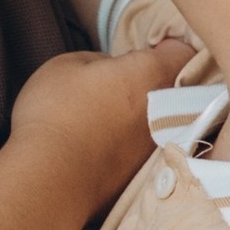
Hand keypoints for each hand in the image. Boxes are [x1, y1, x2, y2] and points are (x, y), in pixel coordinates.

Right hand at [7, 40, 189, 208]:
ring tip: (109, 119)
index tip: (141, 54)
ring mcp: (157, 146)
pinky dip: (129, 148)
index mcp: (150, 73)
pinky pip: (144, 152)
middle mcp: (165, 110)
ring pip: (162, 123)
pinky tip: (102, 148)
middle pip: (174, 90)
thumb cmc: (55, 114)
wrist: (49, 180)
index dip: (162, 50)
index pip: (180, 51)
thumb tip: (111, 70)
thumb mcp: (66, 65)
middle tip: (121, 85)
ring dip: (142, 118)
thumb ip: (99, 61)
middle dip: (154, 85)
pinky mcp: (144, 176)